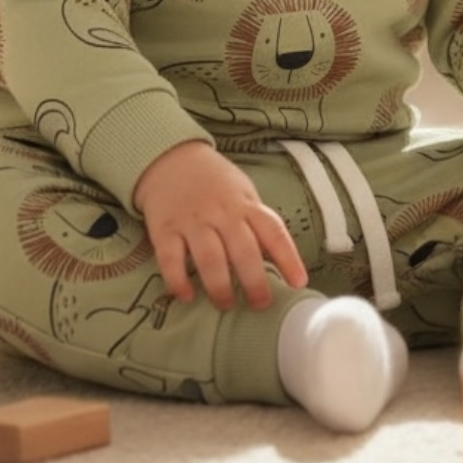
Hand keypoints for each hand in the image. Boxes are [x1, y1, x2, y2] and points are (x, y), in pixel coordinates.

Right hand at [133, 142, 308, 310]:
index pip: (273, 231)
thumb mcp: (243, 194)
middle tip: (260, 304)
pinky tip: (186, 296)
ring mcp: (192, 221)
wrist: (171, 159)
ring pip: (210, 258)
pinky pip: (171, 259)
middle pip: (243, 250)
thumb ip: (256, 225)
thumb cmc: (214, 183)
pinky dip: (178, 280)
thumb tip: (278, 262)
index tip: (298, 282)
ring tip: (226, 304)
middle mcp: (221, 213)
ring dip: (219, 286)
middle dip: (254, 282)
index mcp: (246, 205)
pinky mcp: (164, 229)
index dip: (289, 258)